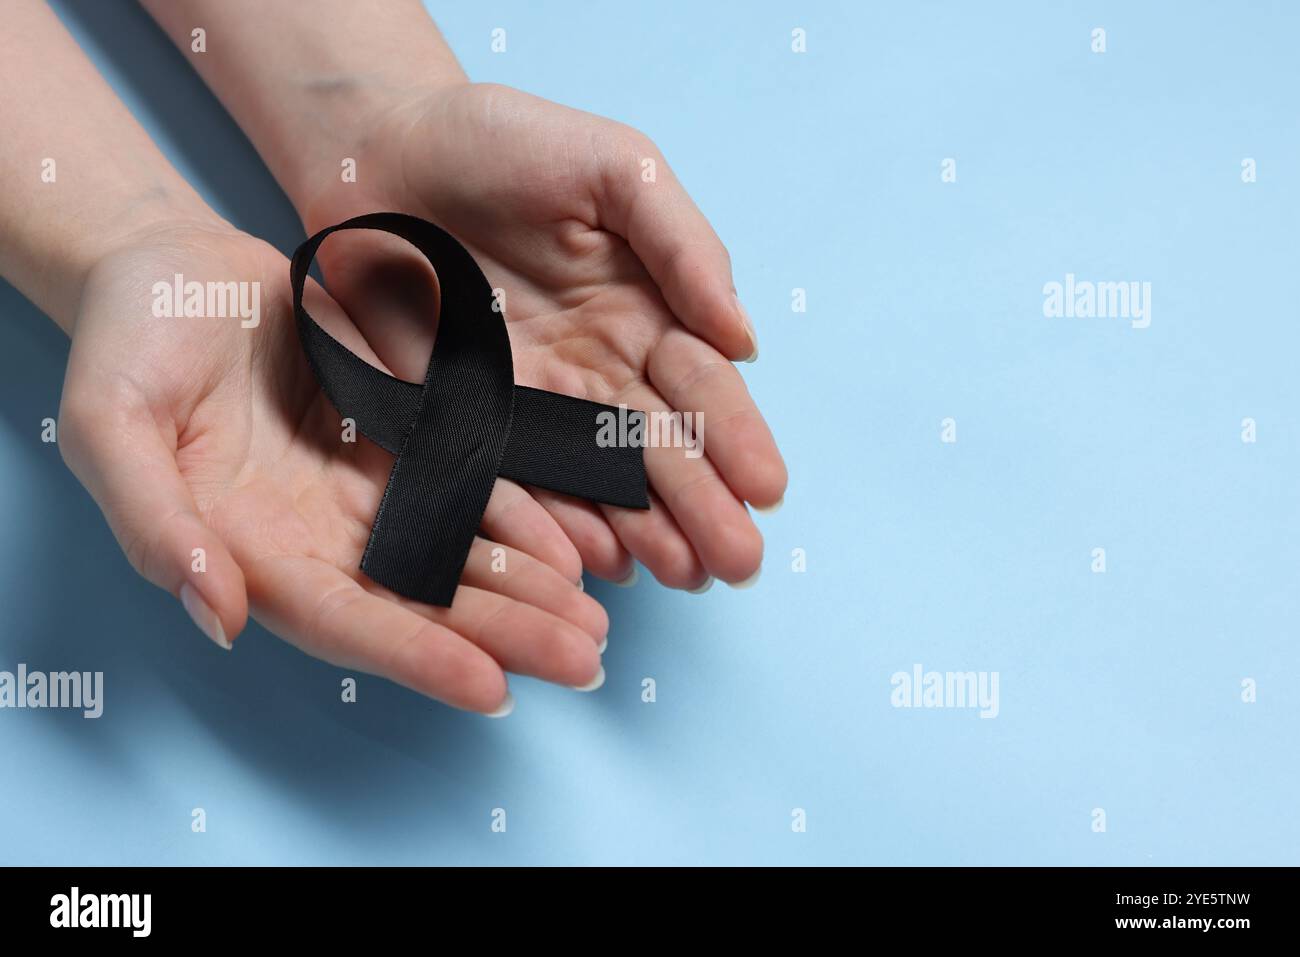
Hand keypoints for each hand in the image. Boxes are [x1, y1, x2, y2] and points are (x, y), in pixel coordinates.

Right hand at [58, 218, 609, 712]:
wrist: (170, 267)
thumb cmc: (128, 343)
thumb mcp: (112, 426)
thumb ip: (157, 525)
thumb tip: (220, 618)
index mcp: (252, 549)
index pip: (344, 620)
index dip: (416, 656)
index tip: (493, 688)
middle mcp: (319, 535)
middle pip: (421, 601)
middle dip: (504, 635)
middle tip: (584, 664)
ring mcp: (365, 490)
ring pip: (459, 552)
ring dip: (530, 591)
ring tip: (596, 625)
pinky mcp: (403, 438)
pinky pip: (472, 484)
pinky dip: (524, 515)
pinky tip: (577, 544)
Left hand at [299, 82, 787, 589]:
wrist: (383, 151)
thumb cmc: (504, 142)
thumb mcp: (614, 167)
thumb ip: (683, 245)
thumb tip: (744, 340)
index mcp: (646, 312)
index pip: (701, 387)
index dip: (735, 436)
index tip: (766, 487)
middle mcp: (599, 370)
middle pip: (659, 447)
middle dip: (703, 505)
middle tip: (736, 562)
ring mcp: (533, 403)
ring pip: (598, 479)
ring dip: (643, 530)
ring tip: (682, 575)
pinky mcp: (466, 420)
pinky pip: (514, 481)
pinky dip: (553, 522)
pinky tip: (591, 559)